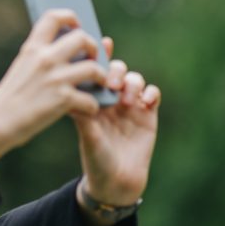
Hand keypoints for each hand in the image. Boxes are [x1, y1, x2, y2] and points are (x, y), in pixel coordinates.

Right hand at [0, 9, 108, 174]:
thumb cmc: (11, 97)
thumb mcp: (21, 67)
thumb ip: (40, 56)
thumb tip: (67, 50)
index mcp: (33, 48)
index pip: (54, 17)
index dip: (70, 17)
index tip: (77, 25)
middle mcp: (45, 59)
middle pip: (82, 38)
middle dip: (93, 48)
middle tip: (92, 59)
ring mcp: (55, 78)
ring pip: (94, 68)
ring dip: (101, 77)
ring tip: (99, 83)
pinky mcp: (63, 99)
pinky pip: (91, 99)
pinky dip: (92, 106)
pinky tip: (87, 109)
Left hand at [72, 37, 160, 208]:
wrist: (116, 182)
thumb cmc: (96, 159)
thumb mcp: (87, 136)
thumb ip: (83, 114)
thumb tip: (72, 92)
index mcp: (92, 100)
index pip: (95, 72)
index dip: (99, 56)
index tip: (102, 44)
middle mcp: (110, 99)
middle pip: (116, 70)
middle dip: (116, 70)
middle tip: (113, 82)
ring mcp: (130, 105)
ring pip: (135, 78)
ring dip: (132, 82)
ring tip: (127, 99)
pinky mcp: (148, 114)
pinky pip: (152, 93)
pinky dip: (150, 92)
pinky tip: (145, 102)